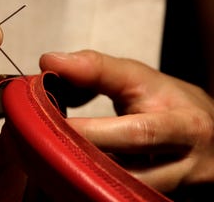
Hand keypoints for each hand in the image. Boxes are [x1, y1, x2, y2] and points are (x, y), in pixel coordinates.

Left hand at [40, 50, 213, 192]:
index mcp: (186, 127)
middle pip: (131, 174)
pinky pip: (125, 197)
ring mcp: (180, 191)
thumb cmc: (170, 103)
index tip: (56, 123)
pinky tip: (80, 171)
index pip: (137, 133)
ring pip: (127, 193)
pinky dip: (99, 185)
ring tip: (61, 158)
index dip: (92, 131)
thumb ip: (98, 69)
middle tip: (49, 146)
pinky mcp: (167, 200)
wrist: (206, 135)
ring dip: (91, 177)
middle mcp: (190, 167)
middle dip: (86, 159)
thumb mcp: (141, 79)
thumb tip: (50, 61)